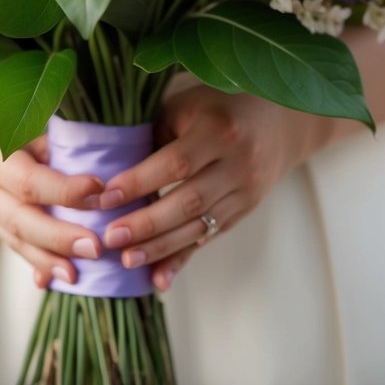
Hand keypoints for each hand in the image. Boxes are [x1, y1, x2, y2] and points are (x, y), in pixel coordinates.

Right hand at [0, 76, 105, 287]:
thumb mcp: (11, 98)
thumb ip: (44, 122)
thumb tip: (90, 147)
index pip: (27, 179)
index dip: (64, 190)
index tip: (99, 188)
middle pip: (20, 219)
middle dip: (60, 237)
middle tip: (97, 246)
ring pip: (15, 238)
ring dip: (50, 258)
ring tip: (81, 272)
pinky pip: (10, 242)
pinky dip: (36, 259)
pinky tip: (59, 275)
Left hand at [101, 82, 330, 291]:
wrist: (278, 121)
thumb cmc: (217, 107)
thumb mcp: (187, 107)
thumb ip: (156, 137)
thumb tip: (116, 177)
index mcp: (219, 129)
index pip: (176, 163)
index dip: (140, 182)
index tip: (106, 197)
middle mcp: (238, 163)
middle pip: (188, 201)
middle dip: (147, 224)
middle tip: (111, 237)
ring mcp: (245, 191)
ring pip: (199, 226)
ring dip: (160, 248)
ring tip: (126, 259)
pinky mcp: (245, 210)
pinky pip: (209, 238)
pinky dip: (182, 258)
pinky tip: (158, 277)